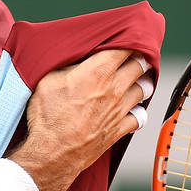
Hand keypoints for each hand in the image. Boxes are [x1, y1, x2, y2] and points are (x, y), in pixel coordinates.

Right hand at [12, 48, 149, 190]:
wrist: (52, 153)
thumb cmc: (47, 116)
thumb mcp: (48, 80)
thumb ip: (67, 65)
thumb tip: (74, 56)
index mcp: (97, 71)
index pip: (125, 47)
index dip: (130, 39)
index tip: (130, 37)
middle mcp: (114, 88)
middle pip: (139, 65)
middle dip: (140, 58)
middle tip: (137, 55)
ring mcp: (119, 110)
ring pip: (143, 89)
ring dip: (142, 82)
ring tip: (138, 79)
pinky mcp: (119, 129)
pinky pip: (140, 117)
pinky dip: (139, 111)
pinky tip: (134, 109)